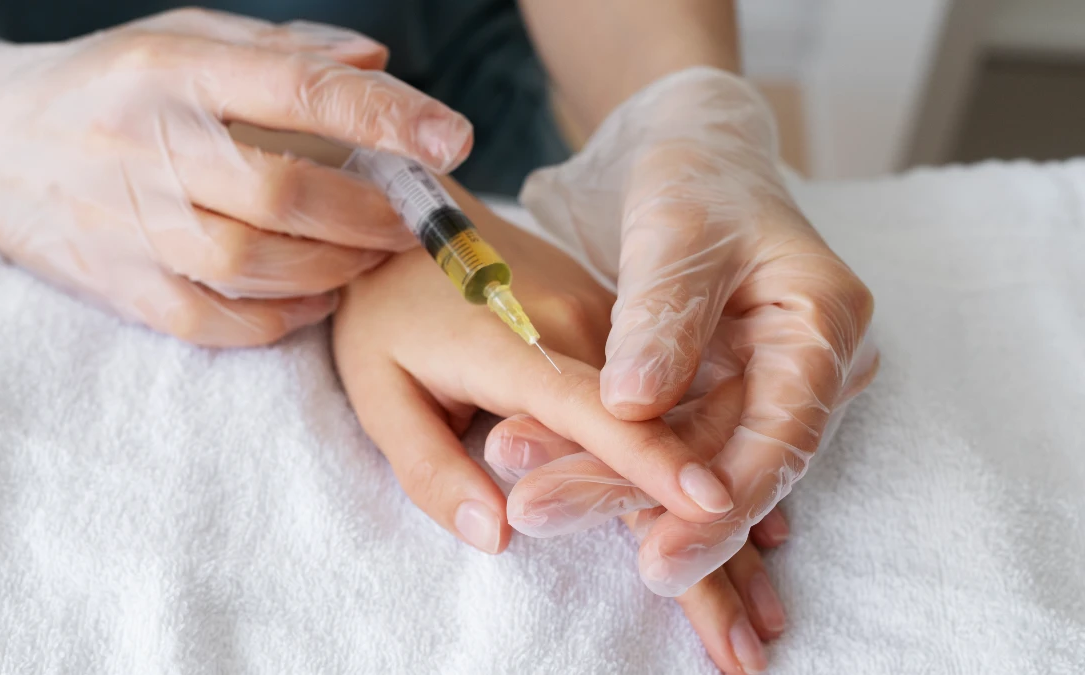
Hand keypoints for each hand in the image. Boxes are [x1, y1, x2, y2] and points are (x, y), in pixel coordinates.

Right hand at [0, 10, 471, 345]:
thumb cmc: (107, 86)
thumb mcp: (182, 37)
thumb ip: (283, 50)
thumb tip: (379, 64)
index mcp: (171, 72)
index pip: (293, 88)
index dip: (381, 115)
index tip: (450, 138)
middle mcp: (147, 148)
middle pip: (281, 193)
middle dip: (370, 213)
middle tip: (416, 219)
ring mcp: (129, 226)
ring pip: (253, 265)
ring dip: (336, 266)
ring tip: (372, 254)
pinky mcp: (121, 286)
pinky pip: (217, 320)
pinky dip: (283, 315)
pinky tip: (316, 293)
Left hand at [331, 184, 788, 673]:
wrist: (408, 222)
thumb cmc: (383, 308)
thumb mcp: (377, 386)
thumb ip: (432, 465)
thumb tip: (497, 538)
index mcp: (521, 341)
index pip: (601, 413)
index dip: (654, 462)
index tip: (709, 508)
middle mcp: (585, 331)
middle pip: (663, 439)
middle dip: (712, 536)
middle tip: (747, 639)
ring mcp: (609, 329)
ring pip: (681, 429)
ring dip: (727, 521)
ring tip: (764, 614)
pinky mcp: (615, 332)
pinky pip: (668, 407)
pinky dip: (706, 473)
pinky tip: (748, 529)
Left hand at [516, 67, 878, 595]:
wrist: (685, 151)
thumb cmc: (693, 175)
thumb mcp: (675, 230)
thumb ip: (661, 315)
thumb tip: (635, 407)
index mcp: (821, 321)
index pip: (785, 435)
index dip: (725, 501)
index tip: (660, 552)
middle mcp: (801, 365)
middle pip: (728, 460)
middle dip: (640, 499)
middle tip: (548, 516)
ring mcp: (755, 381)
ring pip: (686, 457)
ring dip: (606, 479)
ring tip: (526, 499)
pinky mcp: (708, 389)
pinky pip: (662, 437)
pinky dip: (603, 452)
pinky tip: (541, 466)